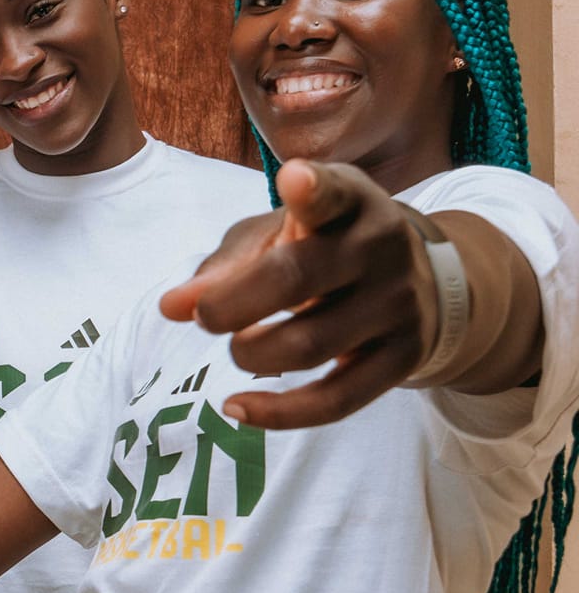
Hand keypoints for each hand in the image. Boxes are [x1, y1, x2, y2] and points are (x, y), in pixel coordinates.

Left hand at [159, 159, 436, 428]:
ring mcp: (399, 304)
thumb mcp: (278, 237)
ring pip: (308, 346)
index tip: (292, 179)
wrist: (422, 285)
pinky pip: (335, 400)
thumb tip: (171, 307)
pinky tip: (235, 406)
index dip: (311, 189)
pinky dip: (277, 413)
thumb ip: (224, 265)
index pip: (333, 193)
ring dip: (250, 354)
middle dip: (231, 306)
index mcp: (350, 202)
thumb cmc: (323, 250)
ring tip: (239, 347)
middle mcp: (381, 247)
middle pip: (297, 278)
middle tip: (207, 318)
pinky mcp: (404, 358)